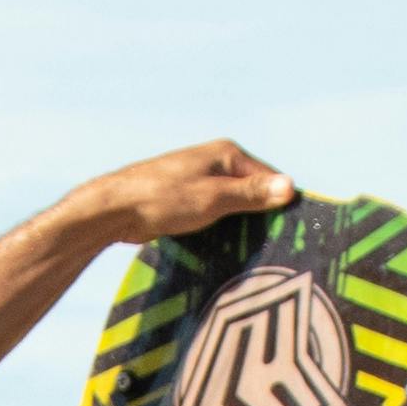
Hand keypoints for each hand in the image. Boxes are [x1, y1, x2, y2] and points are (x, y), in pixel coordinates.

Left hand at [54, 142, 296, 248]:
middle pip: (252, 192)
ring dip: (240, 226)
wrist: (116, 209)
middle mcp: (215, 164)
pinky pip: (215, 214)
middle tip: (273, 246)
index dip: (280, 203)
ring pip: (233, 206)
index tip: (290, 231)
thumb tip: (290, 186)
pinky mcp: (187, 200)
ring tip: (252, 251)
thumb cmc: (164, 198)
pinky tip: (226, 249)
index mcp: (226, 154)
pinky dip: (222, 229)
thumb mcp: (214, 197)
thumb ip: (251, 193)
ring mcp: (200, 181)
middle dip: (260, 216)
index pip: (269, 178)